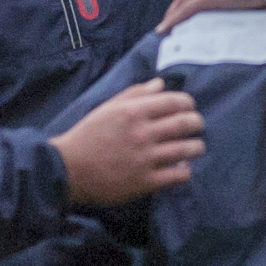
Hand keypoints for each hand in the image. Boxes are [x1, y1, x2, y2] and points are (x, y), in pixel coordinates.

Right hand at [51, 79, 205, 204]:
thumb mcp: (107, 108)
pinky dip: (185, 170)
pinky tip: (181, 167)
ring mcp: (145, 159)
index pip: (175, 101)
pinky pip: (178, 175)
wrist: (68, 170)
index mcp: (133, 112)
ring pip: (187, 149)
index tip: (188, 108)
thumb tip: (160, 84)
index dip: (188, 103)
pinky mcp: (145, 182)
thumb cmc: (87, 136)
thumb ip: (135, 94)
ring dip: (196, 147)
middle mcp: (142, 133)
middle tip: (196, 126)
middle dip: (197, 123)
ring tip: (194, 147)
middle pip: (186, 124)